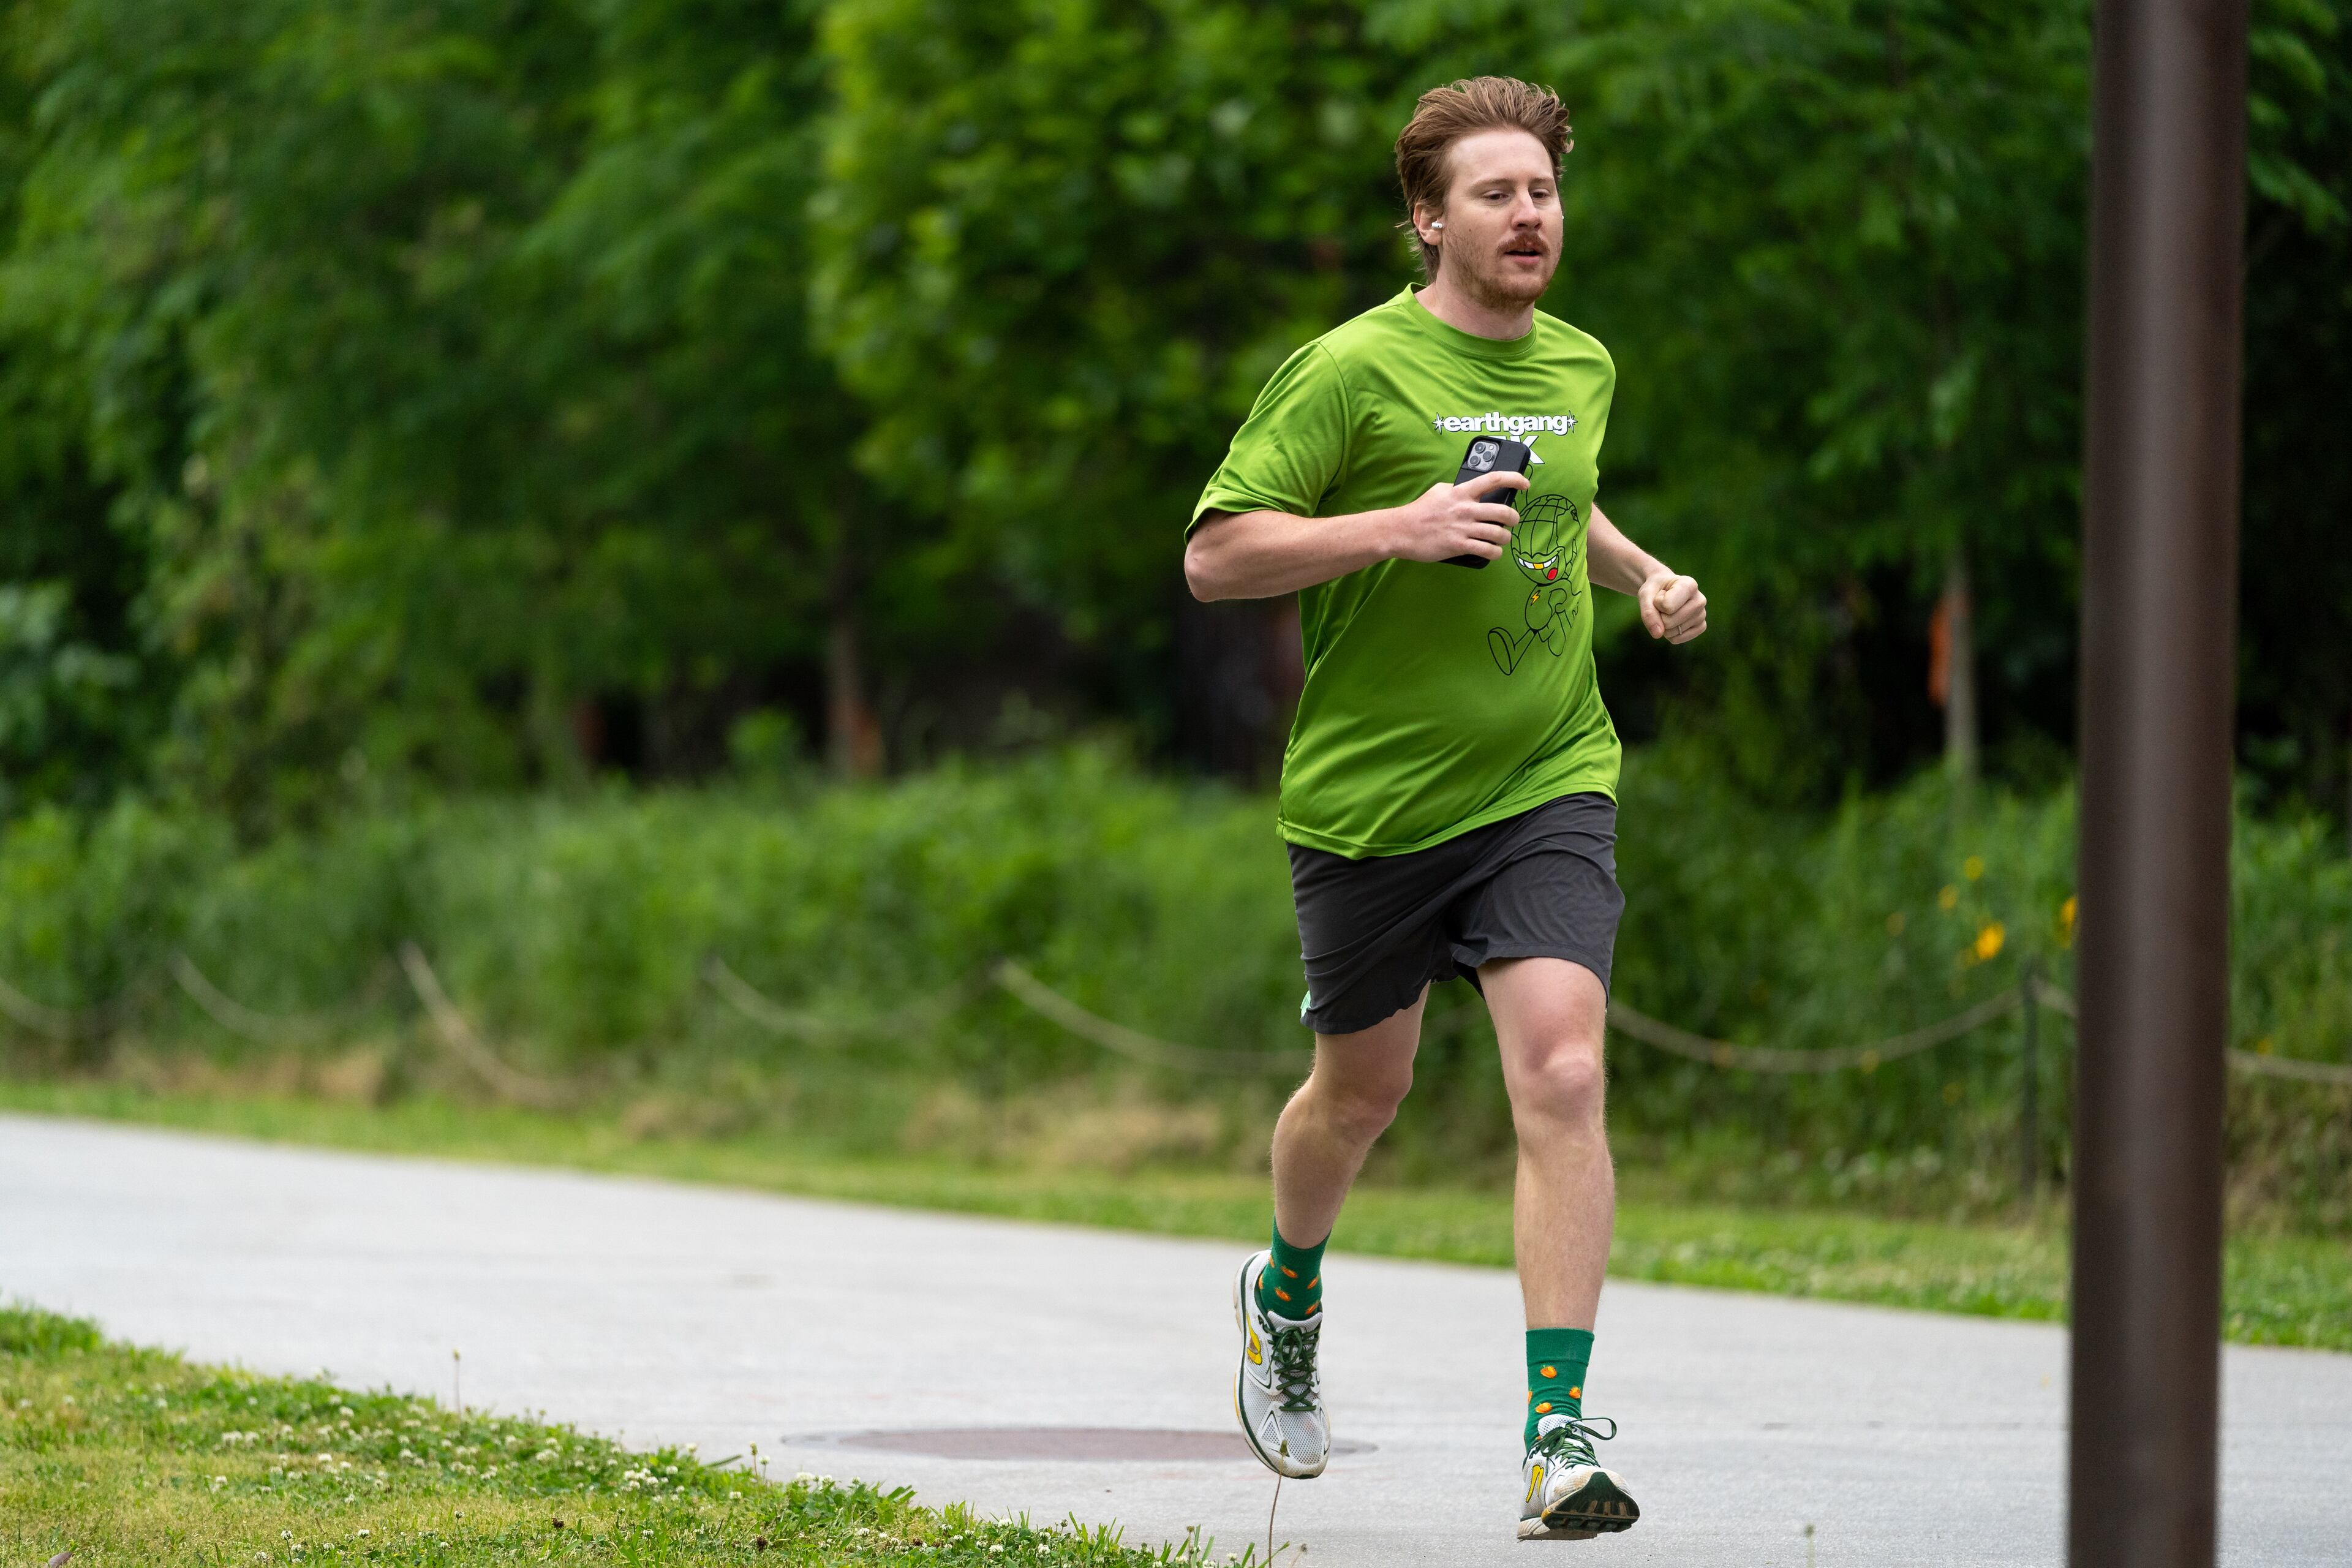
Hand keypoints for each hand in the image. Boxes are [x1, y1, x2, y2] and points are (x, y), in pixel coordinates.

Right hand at [1387, 471, 1527, 563]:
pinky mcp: (1459, 546)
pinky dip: (1495, 553)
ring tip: (1501, 539)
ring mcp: (1463, 528)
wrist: (1400, 531)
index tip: (1524, 484)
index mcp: (1461, 492)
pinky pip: (1487, 551)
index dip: (1515, 479)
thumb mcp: (1438, 491)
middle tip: (1512, 521)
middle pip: (1503, 512)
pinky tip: (1493, 552)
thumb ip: (1456, 490)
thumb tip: (1469, 491)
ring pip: (1498, 534)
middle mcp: (1466, 509)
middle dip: (1514, 518)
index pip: (1494, 479)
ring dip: (1504, 538)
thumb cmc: (1418, 512)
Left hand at [1639, 570, 1706, 642]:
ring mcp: (1702, 614)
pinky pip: (1677, 639)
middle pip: (1669, 622)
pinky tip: (1673, 620)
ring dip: (1663, 625)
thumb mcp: (1645, 595)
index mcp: (1689, 585)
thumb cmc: (1655, 590)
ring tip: (1669, 611)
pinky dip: (1669, 634)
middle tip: (1663, 605)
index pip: (1667, 606)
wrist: (1664, 590)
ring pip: (1672, 632)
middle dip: (1659, 616)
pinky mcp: (1701, 627)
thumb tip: (1658, 634)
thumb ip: (1648, 613)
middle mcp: (1700, 599)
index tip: (1661, 594)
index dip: (1657, 603)